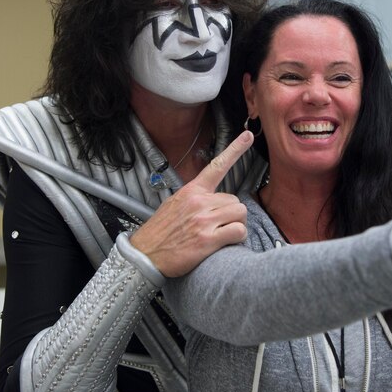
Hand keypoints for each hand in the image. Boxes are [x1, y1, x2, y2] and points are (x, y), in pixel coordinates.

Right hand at [130, 131, 252, 277]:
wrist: (144, 256)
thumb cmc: (159, 233)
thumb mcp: (173, 205)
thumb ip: (195, 198)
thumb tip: (212, 199)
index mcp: (191, 191)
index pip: (216, 166)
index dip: (235, 149)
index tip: (248, 136)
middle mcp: (199, 202)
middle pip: (235, 199)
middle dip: (232, 213)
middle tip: (218, 226)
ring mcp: (203, 220)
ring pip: (241, 213)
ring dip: (237, 225)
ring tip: (222, 234)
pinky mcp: (207, 239)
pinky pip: (238, 231)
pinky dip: (238, 238)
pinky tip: (227, 242)